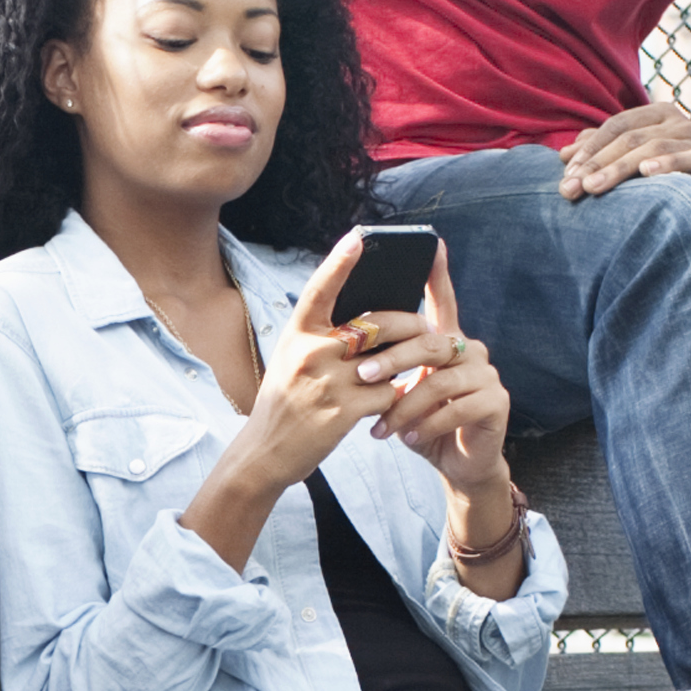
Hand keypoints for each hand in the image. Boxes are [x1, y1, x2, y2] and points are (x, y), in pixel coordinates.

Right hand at [209, 234, 398, 495]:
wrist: (265, 451)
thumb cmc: (284, 401)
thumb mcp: (291, 360)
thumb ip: (324, 338)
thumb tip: (373, 321)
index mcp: (298, 334)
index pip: (320, 289)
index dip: (340, 263)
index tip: (359, 239)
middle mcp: (310, 353)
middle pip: (375, 324)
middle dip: (409, 324)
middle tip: (426, 329)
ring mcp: (327, 382)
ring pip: (389, 360)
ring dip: (405, 365)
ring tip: (408, 369)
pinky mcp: (343, 412)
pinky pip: (388, 394)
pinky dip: (396, 398)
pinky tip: (392, 404)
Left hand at [360, 255, 518, 520]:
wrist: (457, 465)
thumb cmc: (423, 423)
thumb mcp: (401, 392)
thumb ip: (389, 367)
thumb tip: (349, 345)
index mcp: (446, 341)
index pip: (442, 301)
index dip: (438, 274)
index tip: (433, 243)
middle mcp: (470, 349)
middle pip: (429, 342)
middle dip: (392, 358)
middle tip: (363, 375)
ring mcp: (487, 375)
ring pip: (440, 380)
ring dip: (405, 404)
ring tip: (382, 426)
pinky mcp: (497, 403)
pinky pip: (457, 407)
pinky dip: (426, 424)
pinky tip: (407, 438)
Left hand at [557, 100, 690, 201]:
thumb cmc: (672, 172)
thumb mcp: (637, 158)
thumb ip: (604, 150)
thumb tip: (563, 154)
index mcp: (656, 114)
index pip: (615, 126)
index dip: (588, 148)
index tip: (565, 173)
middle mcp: (676, 120)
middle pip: (629, 138)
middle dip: (595, 163)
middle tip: (570, 188)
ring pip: (651, 148)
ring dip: (618, 169)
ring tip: (593, 187)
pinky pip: (688, 160)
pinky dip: (667, 164)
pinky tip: (647, 173)